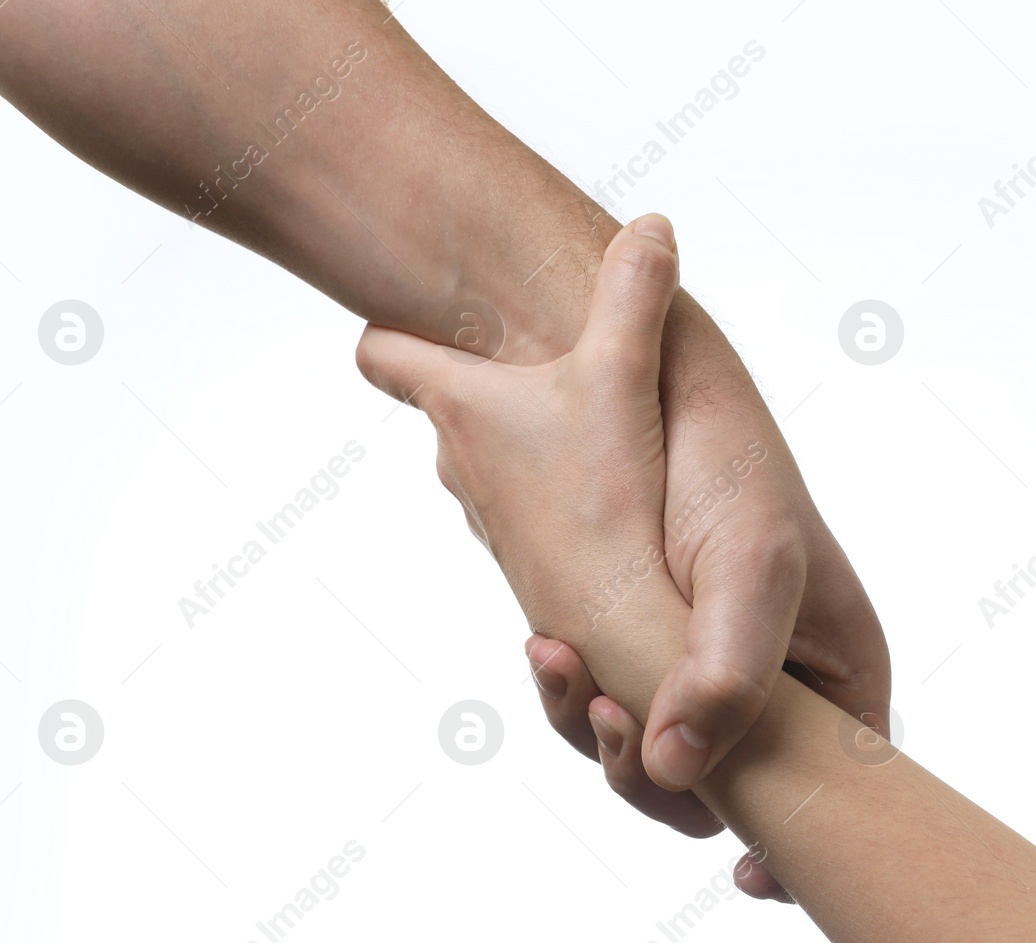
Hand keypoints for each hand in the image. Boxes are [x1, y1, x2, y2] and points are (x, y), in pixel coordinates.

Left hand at [355, 215, 690, 697]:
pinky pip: (531, 512)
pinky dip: (557, 498)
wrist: (624, 626)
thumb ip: (634, 295)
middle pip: (444, 407)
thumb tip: (651, 224)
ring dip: (526, 445)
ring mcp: (492, 519)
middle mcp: (461, 464)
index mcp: (465, 407)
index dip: (387, 329)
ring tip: (581, 428)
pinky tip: (607, 499)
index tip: (395, 313)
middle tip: (524, 355)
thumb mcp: (623, 377)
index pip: (384, 354)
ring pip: (492, 465)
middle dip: (474, 381)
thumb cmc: (608, 502)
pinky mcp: (529, 565)